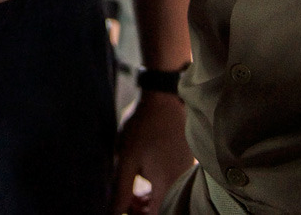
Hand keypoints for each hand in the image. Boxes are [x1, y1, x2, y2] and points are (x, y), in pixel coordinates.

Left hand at [111, 89, 193, 214]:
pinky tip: (145, 174)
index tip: (122, 206)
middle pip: (162, 208)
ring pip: (168, 196)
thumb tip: (113, 212)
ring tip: (133, 189)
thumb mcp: (126, 159)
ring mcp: (186, 171)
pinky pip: (173, 183)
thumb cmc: (144, 126)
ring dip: (150, 199)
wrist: (164, 97)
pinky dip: (159, 185)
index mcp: (167, 184)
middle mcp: (181, 181)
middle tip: (125, 199)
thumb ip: (121, 190)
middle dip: (142, 209)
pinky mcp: (186, 162)